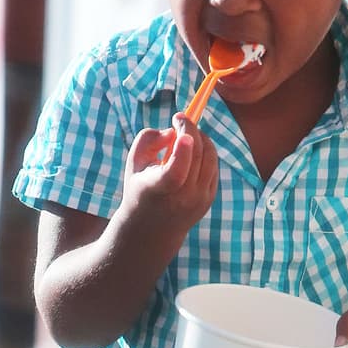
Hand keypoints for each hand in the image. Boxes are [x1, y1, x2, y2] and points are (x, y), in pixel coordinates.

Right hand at [120, 113, 218, 242]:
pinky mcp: (210, 198)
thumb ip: (148, 139)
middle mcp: (182, 198)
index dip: (181, 150)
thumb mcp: (134, 162)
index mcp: (158, 190)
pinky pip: (213, 165)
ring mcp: (199, 199)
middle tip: (180, 119)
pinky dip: (205, 151)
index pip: (175, 173)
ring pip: (210, 156)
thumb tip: (173, 131)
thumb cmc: (140, 188)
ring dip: (200, 137)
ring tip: (186, 135)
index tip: (179, 128)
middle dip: (190, 129)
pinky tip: (192, 151)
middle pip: (196, 155)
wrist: (153, 229)